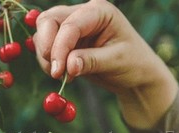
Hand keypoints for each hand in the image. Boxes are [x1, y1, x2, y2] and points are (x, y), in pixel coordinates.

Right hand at [33, 0, 177, 128]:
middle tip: (54, 72)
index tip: (58, 72)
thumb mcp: (115, 62)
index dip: (60, 48)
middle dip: (47, 46)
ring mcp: (72, 26)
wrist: (135, 74)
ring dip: (45, 55)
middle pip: (49, 20)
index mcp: (99, 12)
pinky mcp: (65, 41)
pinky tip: (62, 74)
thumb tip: (68, 66)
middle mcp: (83, 14)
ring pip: (44, 32)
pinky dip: (47, 60)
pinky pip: (46, 46)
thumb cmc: (133, 63)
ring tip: (61, 75)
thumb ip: (91, 61)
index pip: (71, 25)